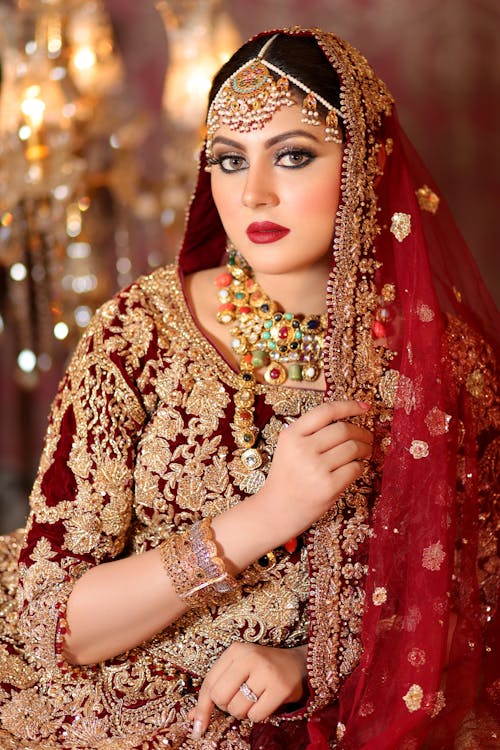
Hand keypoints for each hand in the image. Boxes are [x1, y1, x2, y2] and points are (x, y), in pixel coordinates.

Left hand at [189, 642, 306, 738]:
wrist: (297, 664)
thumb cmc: (261, 669)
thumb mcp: (237, 671)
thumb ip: (215, 690)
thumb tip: (192, 718)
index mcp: (235, 651)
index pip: (209, 683)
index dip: (202, 707)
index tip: (197, 726)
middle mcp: (249, 657)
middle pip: (220, 697)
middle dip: (227, 707)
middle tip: (239, 700)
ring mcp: (266, 672)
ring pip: (237, 709)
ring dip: (243, 712)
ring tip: (254, 699)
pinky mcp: (280, 688)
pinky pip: (255, 716)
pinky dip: (257, 715)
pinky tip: (266, 702)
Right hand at [255, 400, 372, 546]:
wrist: (275, 510)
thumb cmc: (287, 477)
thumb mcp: (288, 448)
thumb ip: (310, 433)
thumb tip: (349, 420)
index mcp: (291, 435)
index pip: (326, 411)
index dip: (349, 406)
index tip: (365, 408)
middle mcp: (302, 448)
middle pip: (344, 429)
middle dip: (361, 432)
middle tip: (367, 437)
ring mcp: (316, 468)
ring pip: (353, 448)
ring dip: (364, 449)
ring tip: (364, 452)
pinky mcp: (328, 486)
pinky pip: (355, 468)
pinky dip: (360, 466)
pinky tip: (355, 468)